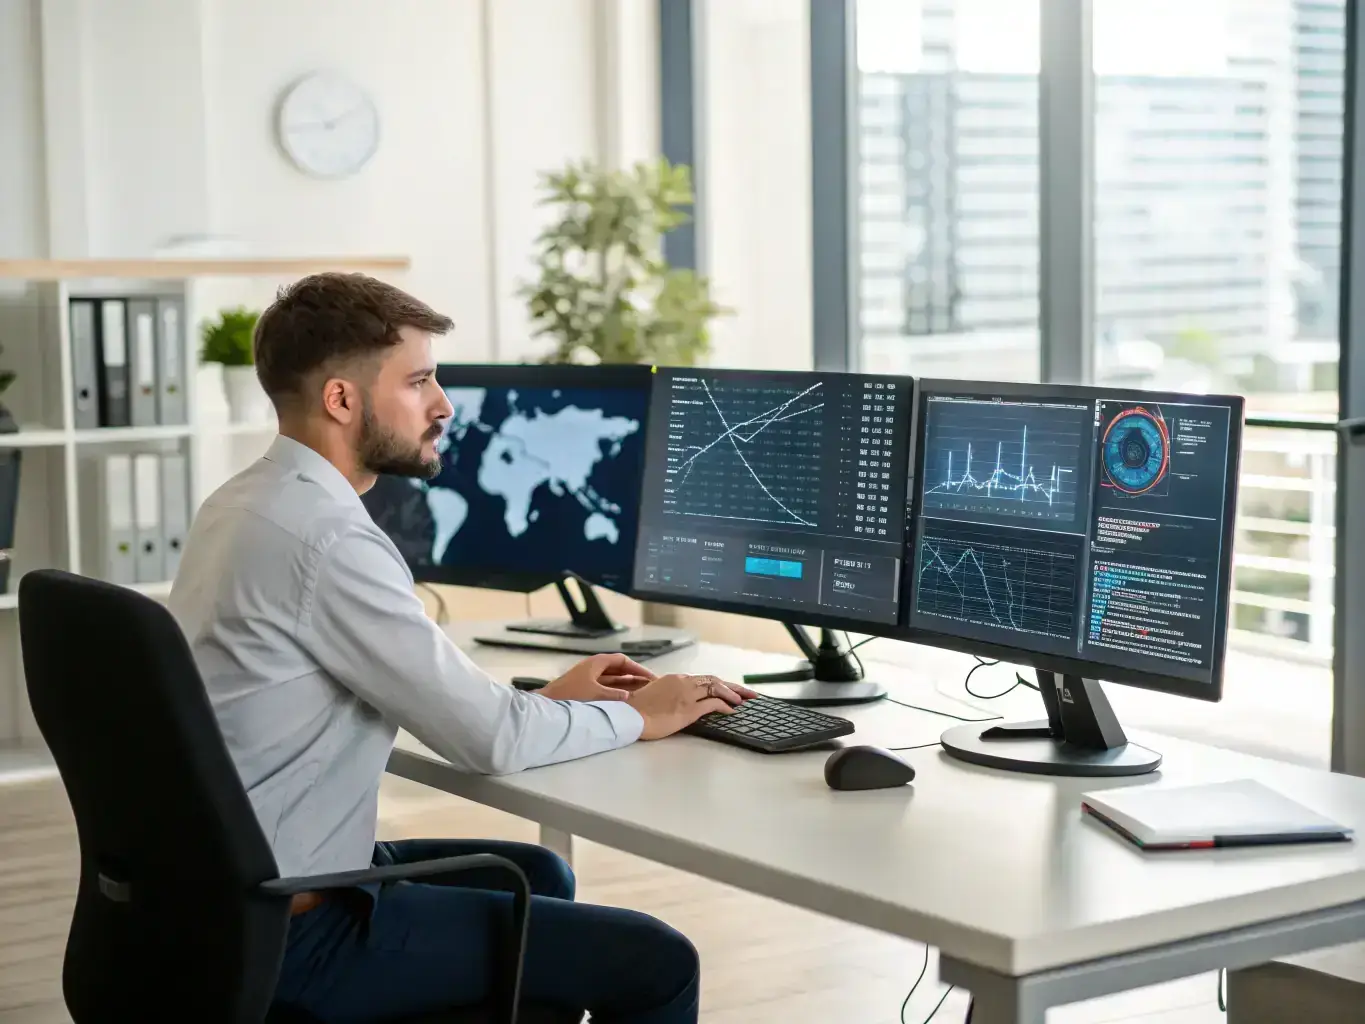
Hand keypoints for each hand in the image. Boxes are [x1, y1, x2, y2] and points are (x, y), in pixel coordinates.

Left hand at [537, 653, 656, 702]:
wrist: (547, 704)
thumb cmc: (571, 696)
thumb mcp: (596, 695)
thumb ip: (615, 695)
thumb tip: (630, 696)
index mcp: (597, 663)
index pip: (623, 661)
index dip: (638, 668)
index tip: (651, 678)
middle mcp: (593, 667)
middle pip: (618, 669)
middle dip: (634, 677)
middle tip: (650, 686)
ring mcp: (588, 677)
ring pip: (612, 679)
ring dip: (626, 685)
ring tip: (641, 693)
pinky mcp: (584, 687)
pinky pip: (605, 686)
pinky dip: (616, 691)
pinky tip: (623, 700)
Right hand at [626, 673, 757, 740]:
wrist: (628, 716)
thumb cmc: (636, 709)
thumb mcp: (654, 694)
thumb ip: (668, 693)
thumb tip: (677, 699)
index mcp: (675, 679)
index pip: (704, 679)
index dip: (720, 684)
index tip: (731, 689)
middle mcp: (683, 683)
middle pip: (715, 681)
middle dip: (734, 687)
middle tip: (749, 693)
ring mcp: (686, 695)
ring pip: (717, 689)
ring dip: (733, 694)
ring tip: (745, 700)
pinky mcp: (688, 709)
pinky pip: (712, 704)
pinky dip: (725, 705)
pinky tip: (732, 710)